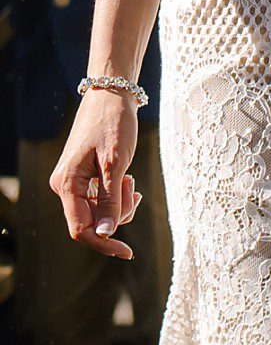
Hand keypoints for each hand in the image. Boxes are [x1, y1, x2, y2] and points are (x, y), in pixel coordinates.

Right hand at [50, 88, 139, 259]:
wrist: (111, 93)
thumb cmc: (113, 123)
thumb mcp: (116, 163)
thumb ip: (110, 201)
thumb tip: (105, 235)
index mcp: (66, 184)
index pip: (81, 229)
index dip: (104, 243)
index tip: (128, 252)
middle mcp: (63, 185)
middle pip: (92, 221)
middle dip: (117, 212)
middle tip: (133, 185)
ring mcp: (72, 181)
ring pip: (98, 211)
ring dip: (119, 202)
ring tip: (130, 177)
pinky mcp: (81, 176)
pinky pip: (98, 199)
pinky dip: (116, 195)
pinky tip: (128, 180)